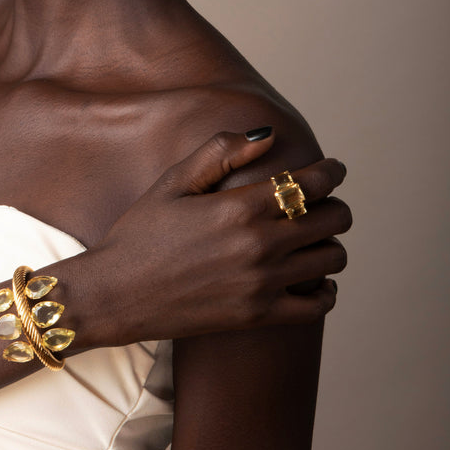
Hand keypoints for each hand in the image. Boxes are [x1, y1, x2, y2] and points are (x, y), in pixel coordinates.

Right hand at [86, 128, 350, 345]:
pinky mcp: (259, 316)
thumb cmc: (140, 232)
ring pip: (332, 259)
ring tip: (310, 239)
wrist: (116, 293)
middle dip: (333, 205)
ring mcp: (262, 284)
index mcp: (238, 207)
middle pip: (332, 219)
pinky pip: (318, 305)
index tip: (333, 168)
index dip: (331, 172)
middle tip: (319, 204)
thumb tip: (267, 134)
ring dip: (329, 244)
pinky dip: (324, 289)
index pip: (310, 183)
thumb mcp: (172, 182)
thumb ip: (220, 153)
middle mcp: (258, 245)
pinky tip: (309, 278)